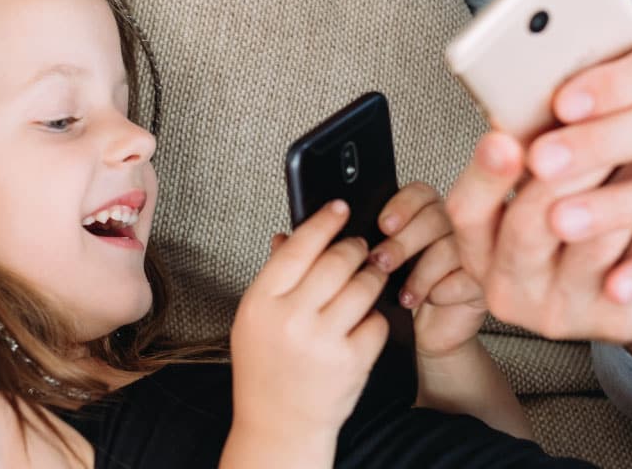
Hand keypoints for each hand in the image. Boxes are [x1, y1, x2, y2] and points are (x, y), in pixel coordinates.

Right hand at [230, 200, 388, 448]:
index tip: (340, 206)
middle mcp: (291, 319)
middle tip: (359, 246)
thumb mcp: (256, 319)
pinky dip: (376, 314)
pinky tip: (366, 316)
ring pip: (363, 286)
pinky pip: (376, 320)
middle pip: (337, 261)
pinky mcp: (352, 362)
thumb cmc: (265, 369)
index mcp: (261, 302)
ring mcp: (323, 342)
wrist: (279, 425)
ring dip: (372, 275)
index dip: (324, 220)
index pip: (298, 246)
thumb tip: (288, 235)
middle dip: (355, 247)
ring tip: (370, 274)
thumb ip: (274, 276)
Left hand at [368, 182, 486, 357]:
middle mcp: (453, 227)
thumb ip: (378, 240)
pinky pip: (466, 278)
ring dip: (420, 274)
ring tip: (404, 294)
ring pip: (449, 248)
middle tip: (382, 263)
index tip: (383, 225)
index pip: (420, 193)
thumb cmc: (400, 294)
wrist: (423, 332)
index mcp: (427, 212)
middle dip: (402, 243)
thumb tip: (358, 232)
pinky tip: (430, 300)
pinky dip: (442, 291)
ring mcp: (473, 253)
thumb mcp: (383, 262)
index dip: (402, 205)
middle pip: (434, 217)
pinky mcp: (483, 282)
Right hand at [445, 133, 631, 369]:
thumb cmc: (576, 236)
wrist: (631, 301)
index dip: (484, 174)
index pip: (467, 212)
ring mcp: (562, 311)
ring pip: (594, 238)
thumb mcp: (531, 206)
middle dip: (566, 166)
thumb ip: (524, 167)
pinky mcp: (615, 320)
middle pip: (530, 224)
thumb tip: (526, 98)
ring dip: (622, 178)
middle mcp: (510, 289)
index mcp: (478, 255)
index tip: (502, 138)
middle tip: (596, 120)